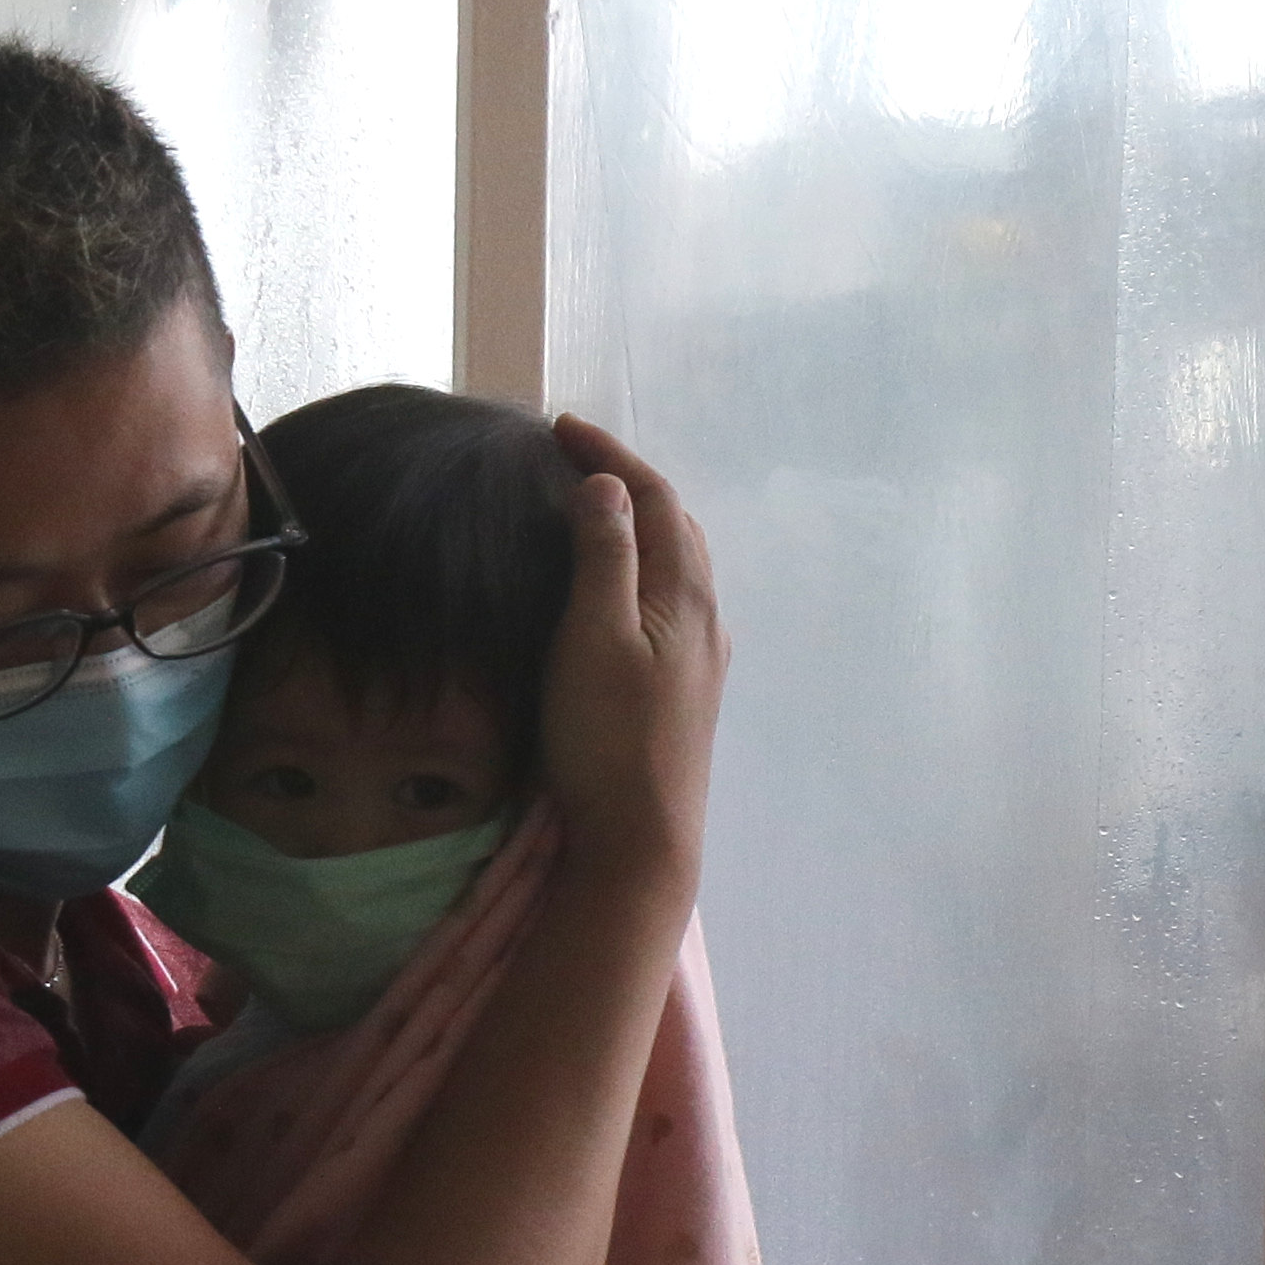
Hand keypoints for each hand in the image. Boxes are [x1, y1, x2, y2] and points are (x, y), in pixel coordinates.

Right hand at [535, 415, 724, 893]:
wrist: (641, 838)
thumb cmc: (607, 738)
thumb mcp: (592, 637)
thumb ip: (602, 556)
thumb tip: (605, 483)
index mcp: (682, 592)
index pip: (652, 498)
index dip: (611, 456)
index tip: (561, 426)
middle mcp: (704, 614)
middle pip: (674, 525)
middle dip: (629, 482)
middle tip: (573, 460)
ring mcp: (702, 655)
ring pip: (678, 565)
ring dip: (641, 525)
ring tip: (594, 511)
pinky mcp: (688, 689)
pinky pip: (673, 601)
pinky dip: (645, 568)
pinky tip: (625, 590)